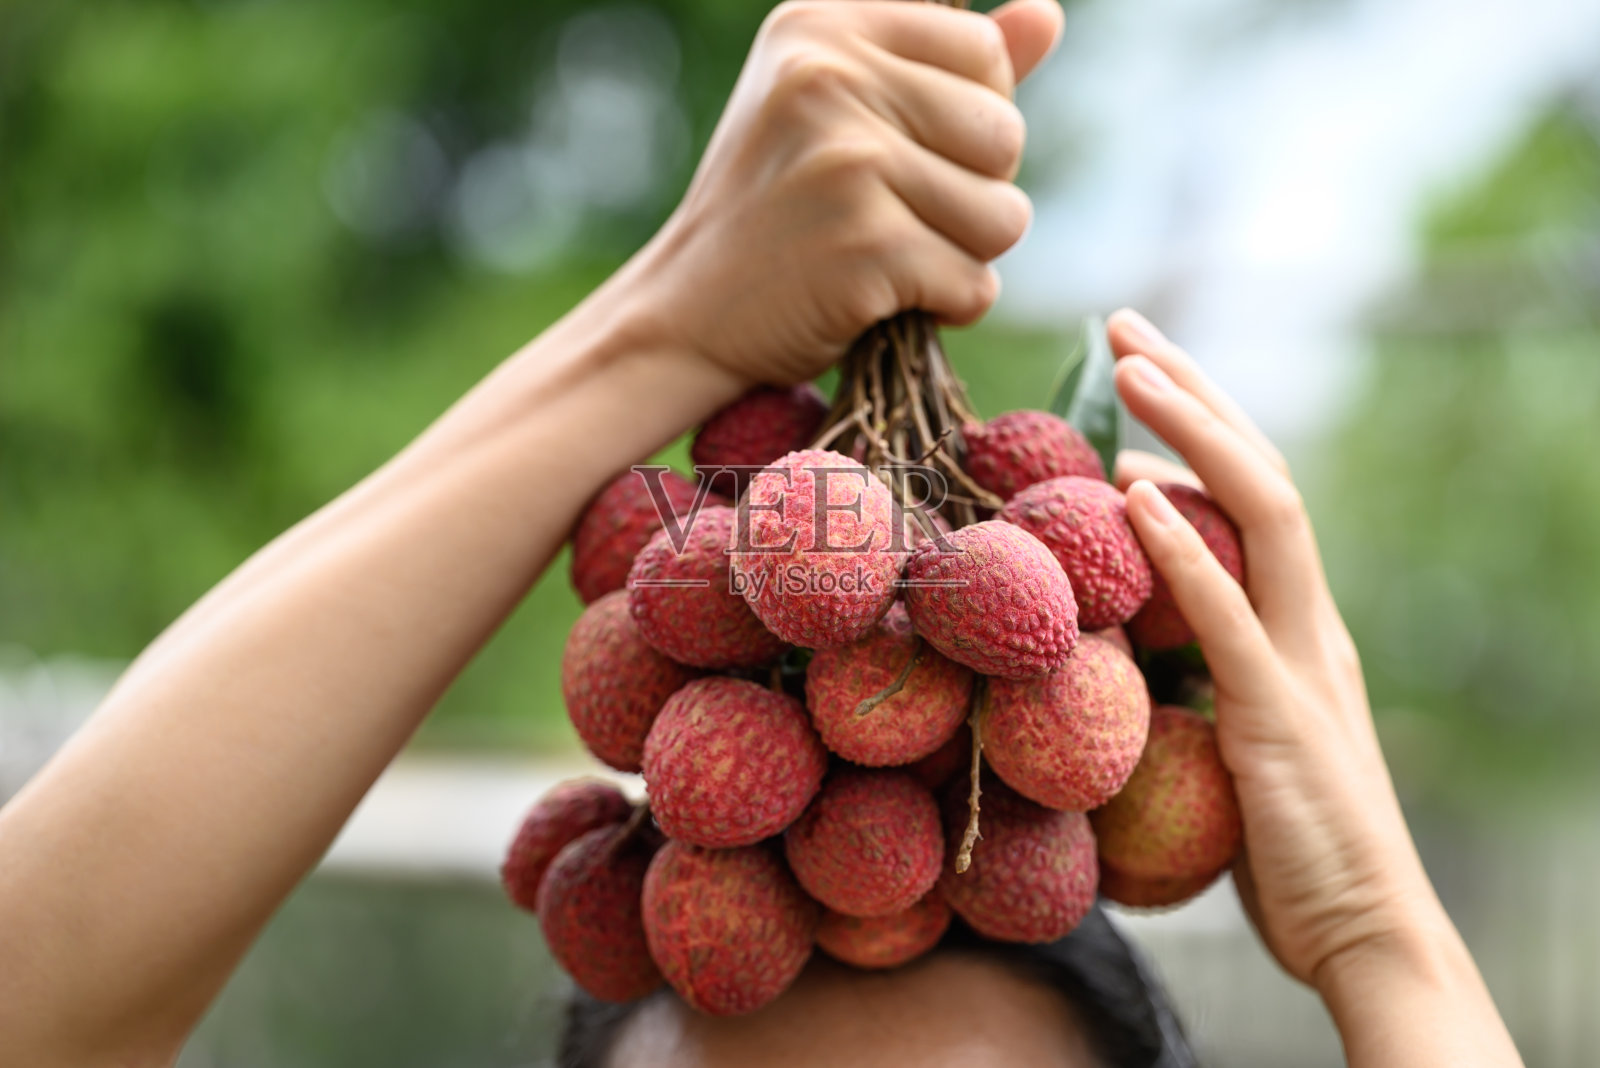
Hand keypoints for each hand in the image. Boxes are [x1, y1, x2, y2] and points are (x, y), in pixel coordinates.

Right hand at [626, 0, 1063, 386]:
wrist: (685, 316)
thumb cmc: (773, 214)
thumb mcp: (840, 114)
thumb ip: (943, 66)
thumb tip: (1049, 14)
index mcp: (823, 24)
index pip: (984, 53)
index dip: (966, 119)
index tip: (894, 153)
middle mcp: (830, 76)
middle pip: (1005, 134)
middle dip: (971, 192)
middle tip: (885, 216)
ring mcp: (847, 161)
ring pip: (1005, 216)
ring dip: (963, 256)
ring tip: (884, 258)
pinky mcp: (864, 246)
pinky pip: (975, 283)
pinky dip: (944, 308)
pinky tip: (879, 300)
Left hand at [1105, 309, 1447, 989]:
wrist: (1366, 933)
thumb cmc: (1291, 843)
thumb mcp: (1238, 735)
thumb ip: (1203, 673)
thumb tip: (1133, 629)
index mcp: (1300, 622)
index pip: (1253, 492)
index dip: (1199, 422)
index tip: (1136, 368)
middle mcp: (1311, 621)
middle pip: (1260, 472)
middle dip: (1195, 390)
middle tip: (1125, 325)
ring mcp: (1302, 661)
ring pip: (1258, 514)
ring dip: (1192, 433)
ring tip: (1130, 368)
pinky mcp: (1279, 716)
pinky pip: (1228, 616)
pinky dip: (1182, 551)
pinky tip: (1133, 497)